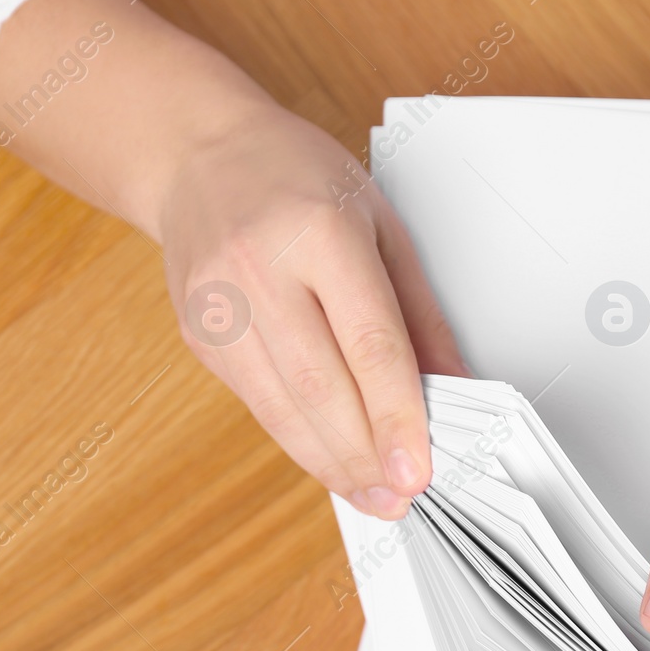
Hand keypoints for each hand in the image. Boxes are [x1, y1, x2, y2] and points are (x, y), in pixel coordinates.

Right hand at [155, 101, 465, 519]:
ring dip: (330, 462)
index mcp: (319, 232)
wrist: (196, 155)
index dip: (396, 416)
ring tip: (371, 495)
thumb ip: (418, 310)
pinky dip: (296, 438)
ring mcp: (220, 305)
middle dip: (365, 454)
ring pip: (280, 407)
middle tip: (401, 495)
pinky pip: (255, 402)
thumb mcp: (380, 222)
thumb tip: (454, 385)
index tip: (419, 467)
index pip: (369, 343)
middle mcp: (261, 269)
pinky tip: (329, 459)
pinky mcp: (199, 335)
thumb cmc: (297, 178)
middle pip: (321, 386)